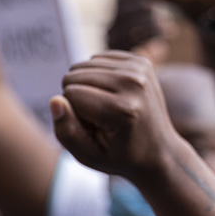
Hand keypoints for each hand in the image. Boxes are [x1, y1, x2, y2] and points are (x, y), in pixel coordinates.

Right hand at [51, 51, 178, 180]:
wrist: (159, 150)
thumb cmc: (120, 156)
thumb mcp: (89, 156)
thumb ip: (66, 131)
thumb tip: (55, 100)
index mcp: (122, 109)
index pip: (69, 95)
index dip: (73, 115)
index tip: (94, 130)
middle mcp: (134, 83)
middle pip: (74, 75)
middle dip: (78, 98)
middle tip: (101, 120)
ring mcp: (140, 69)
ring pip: (83, 65)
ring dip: (87, 86)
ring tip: (108, 108)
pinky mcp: (141, 61)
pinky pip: (97, 58)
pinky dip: (98, 76)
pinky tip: (113, 94)